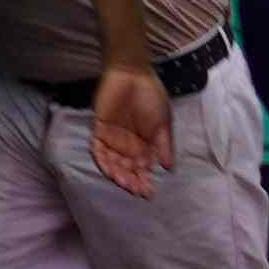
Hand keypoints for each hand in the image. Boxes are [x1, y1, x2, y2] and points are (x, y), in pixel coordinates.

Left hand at [86, 65, 173, 196]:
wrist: (133, 74)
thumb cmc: (151, 96)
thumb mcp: (163, 122)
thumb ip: (164, 145)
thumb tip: (170, 168)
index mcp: (144, 145)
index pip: (143, 168)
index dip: (145, 181)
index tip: (149, 193)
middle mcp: (127, 145)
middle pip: (127, 168)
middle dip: (131, 181)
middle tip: (136, 191)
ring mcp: (112, 138)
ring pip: (112, 162)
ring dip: (118, 174)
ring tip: (125, 183)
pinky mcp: (99, 129)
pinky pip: (98, 149)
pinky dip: (103, 160)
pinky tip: (109, 170)